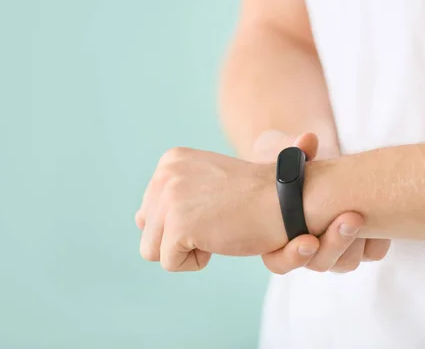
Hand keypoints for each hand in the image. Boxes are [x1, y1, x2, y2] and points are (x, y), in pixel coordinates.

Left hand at [135, 146, 290, 270]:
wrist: (286, 201)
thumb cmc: (253, 198)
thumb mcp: (206, 184)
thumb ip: (171, 196)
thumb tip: (138, 219)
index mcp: (171, 160)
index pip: (151, 208)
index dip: (184, 219)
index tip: (215, 208)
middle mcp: (165, 174)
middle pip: (148, 229)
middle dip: (182, 235)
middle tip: (218, 221)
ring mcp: (170, 198)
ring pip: (152, 249)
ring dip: (186, 250)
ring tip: (216, 231)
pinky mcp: (179, 225)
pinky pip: (170, 263)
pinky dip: (196, 261)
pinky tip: (219, 240)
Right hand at [251, 130, 390, 273]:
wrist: (321, 173)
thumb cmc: (294, 170)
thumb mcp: (288, 159)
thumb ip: (292, 153)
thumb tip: (308, 140)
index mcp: (278, 237)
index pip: (279, 262)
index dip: (292, 256)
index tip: (308, 240)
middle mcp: (307, 249)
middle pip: (319, 263)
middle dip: (335, 244)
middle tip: (350, 218)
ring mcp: (335, 248)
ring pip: (346, 262)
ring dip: (354, 242)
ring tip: (360, 214)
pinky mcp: (360, 242)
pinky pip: (371, 252)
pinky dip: (377, 238)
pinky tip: (380, 216)